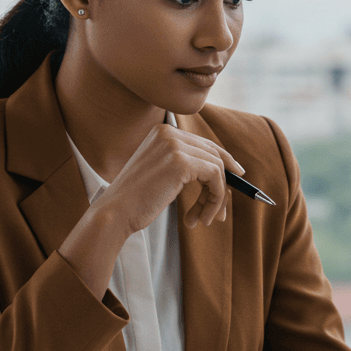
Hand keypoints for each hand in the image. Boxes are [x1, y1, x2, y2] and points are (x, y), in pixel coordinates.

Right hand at [96, 123, 242, 232]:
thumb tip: (224, 171)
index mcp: (162, 132)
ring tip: (204, 219)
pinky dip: (214, 200)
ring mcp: (174, 145)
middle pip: (213, 153)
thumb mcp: (161, 175)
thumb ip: (185, 166)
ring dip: (216, 198)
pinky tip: (200, 218)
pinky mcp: (181, 162)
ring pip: (218, 168)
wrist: (114, 213)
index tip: (236, 175)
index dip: (223, 161)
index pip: (203, 143)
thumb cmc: (135, 201)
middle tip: (221, 213)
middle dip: (222, 184)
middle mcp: (169, 133)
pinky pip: (216, 177)